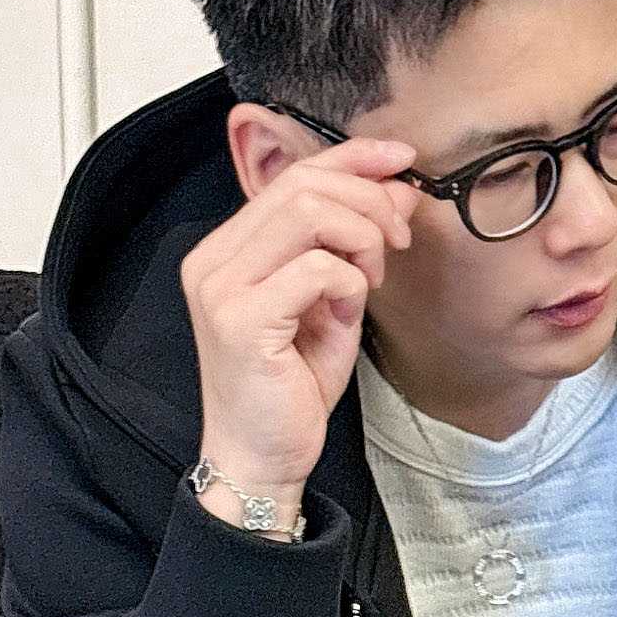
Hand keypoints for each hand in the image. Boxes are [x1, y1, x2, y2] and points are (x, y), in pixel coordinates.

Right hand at [182, 131, 421, 493]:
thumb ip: (354, 246)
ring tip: (373, 278)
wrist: (261, 458)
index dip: (352, 158)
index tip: (402, 160)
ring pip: (309, 214)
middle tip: (399, 239)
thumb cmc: (291, 387)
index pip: (293, 176)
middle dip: (368, 201)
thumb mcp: (332, 302)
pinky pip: (316, 269)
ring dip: (362, 238)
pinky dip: (350, 283)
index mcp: (228, 249)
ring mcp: (221, 288)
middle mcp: (214, 260)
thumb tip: (397, 191)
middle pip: (302, 185)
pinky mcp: (239, 320)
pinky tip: (348, 313)